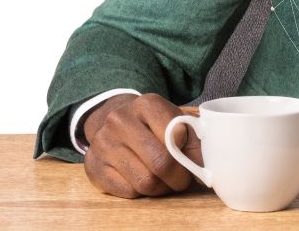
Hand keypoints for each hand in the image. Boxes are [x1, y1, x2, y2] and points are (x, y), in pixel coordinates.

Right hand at [81, 92, 202, 197]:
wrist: (114, 121)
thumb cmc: (154, 124)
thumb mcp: (176, 121)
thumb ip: (195, 139)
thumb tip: (205, 166)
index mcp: (147, 104)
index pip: (176, 140)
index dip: (189, 158)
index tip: (194, 164)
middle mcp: (120, 121)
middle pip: (160, 164)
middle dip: (178, 179)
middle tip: (183, 180)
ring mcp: (103, 144)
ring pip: (144, 182)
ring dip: (162, 188)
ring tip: (166, 181)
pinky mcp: (93, 166)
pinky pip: (128, 192)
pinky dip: (143, 193)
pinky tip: (145, 181)